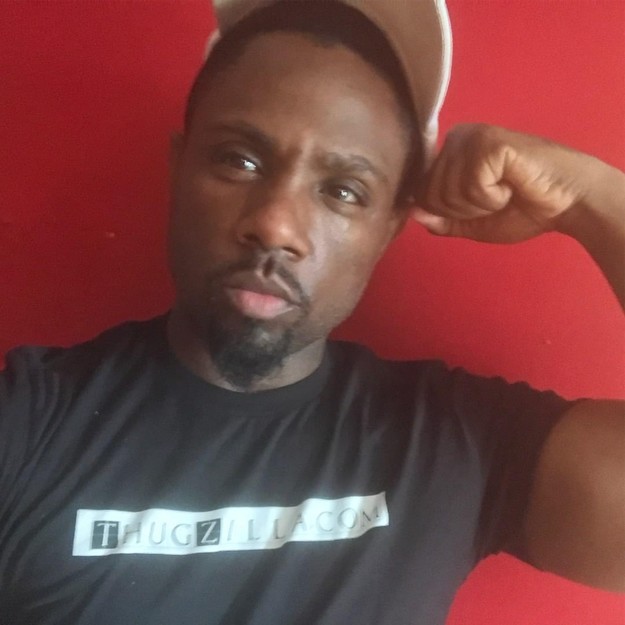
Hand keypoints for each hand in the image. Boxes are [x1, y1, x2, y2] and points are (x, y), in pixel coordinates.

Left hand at [414, 124, 608, 242]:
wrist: (566, 202)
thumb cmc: (522, 210)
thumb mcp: (472, 223)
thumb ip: (441, 220)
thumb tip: (412, 212)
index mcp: (448, 155)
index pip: (421, 194)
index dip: (450, 212)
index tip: (482, 206)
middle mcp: (455, 139)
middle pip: (431, 195)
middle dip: (464, 211)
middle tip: (497, 197)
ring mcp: (470, 137)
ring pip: (448, 193)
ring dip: (480, 205)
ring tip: (505, 189)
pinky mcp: (487, 142)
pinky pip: (470, 187)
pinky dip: (492, 198)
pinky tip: (511, 184)